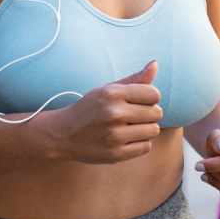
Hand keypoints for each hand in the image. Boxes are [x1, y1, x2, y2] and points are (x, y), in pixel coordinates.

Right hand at [44, 61, 162, 164]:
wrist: (62, 133)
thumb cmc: (88, 109)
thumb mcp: (107, 89)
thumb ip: (134, 79)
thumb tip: (155, 64)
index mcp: (112, 94)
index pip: (154, 94)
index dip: (150, 98)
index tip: (139, 102)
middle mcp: (114, 113)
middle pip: (156, 113)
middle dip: (148, 114)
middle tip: (133, 116)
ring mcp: (114, 136)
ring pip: (154, 130)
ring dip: (145, 129)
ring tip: (130, 127)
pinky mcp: (115, 154)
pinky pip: (146, 147)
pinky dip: (139, 143)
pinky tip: (126, 139)